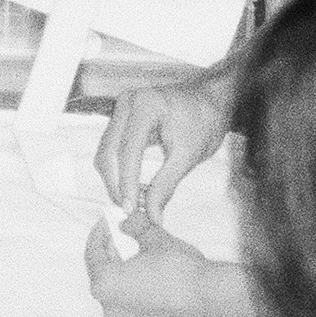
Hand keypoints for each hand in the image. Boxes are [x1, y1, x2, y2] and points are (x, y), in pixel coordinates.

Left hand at [85, 211, 230, 316]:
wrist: (212, 301)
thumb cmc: (181, 272)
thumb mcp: (155, 238)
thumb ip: (134, 226)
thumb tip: (126, 221)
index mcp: (105, 284)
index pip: (92, 254)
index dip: (100, 233)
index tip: (108, 222)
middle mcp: (110, 307)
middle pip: (102, 274)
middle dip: (111, 253)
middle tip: (123, 235)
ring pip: (117, 291)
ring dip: (123, 271)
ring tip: (139, 254)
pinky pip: (131, 304)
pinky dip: (134, 289)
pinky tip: (150, 276)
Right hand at [97, 70, 231, 220]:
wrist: (210, 100)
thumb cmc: (204, 121)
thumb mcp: (188, 156)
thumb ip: (166, 185)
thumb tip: (152, 216)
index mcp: (146, 106)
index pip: (127, 150)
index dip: (126, 182)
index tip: (131, 209)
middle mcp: (128, 103)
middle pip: (108, 152)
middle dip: (116, 184)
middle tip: (130, 211)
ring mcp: (122, 109)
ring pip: (106, 152)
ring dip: (115, 180)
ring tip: (133, 202)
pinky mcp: (122, 118)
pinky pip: (111, 148)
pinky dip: (119, 170)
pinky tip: (132, 186)